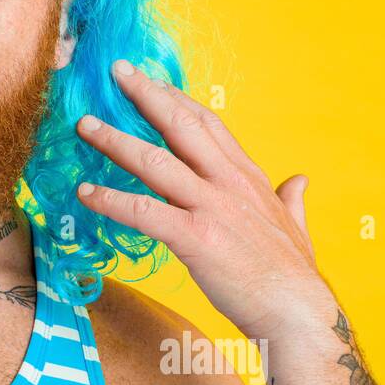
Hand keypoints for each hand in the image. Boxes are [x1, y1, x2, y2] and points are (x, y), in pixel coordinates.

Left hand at [74, 60, 331, 338]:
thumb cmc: (294, 276)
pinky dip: (109, 201)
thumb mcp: (297, 227)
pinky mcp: (195, 238)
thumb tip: (300, 180)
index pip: (207, 123)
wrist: (299, 314)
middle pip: (179, 125)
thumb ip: (292, 200)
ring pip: (153, 162)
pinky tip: (85, 194)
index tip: (151, 80)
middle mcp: (227, 183)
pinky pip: (142, 212)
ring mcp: (210, 207)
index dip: (176, 98)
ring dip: (114, 140)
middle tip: (115, 70)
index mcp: (247, 177)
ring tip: (84, 125)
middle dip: (145, 94)